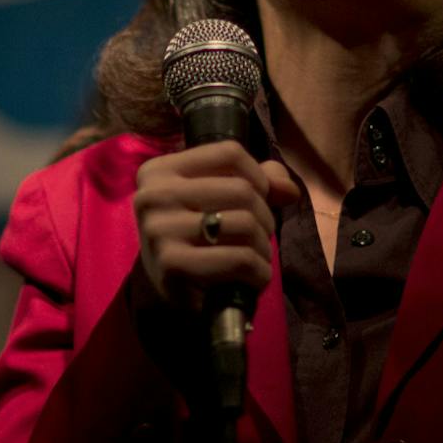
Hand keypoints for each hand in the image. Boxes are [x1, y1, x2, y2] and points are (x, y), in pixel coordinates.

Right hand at [133, 141, 301, 306]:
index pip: (230, 153)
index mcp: (160, 170)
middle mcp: (153, 195)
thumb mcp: (219, 199)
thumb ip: (257, 183)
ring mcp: (159, 229)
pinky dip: (259, 272)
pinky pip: (240, 259)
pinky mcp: (172, 264)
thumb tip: (288, 189)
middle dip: (265, 217)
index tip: (259, 201)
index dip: (259, 177)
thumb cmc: (196, 237)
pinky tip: (253, 278)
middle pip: (242, 189)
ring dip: (264, 247)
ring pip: (245, 224)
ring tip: (257, 259)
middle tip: (259, 238)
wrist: (167, 289)